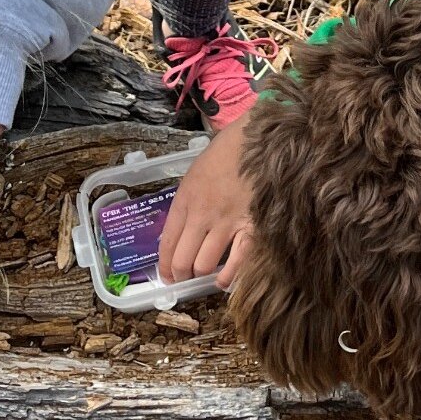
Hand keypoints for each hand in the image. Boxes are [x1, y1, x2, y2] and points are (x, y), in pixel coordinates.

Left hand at [159, 107, 254, 289]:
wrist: (257, 139)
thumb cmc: (225, 154)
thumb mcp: (195, 176)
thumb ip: (187, 204)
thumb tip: (181, 234)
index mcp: (185, 200)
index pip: (166, 243)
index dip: (164, 266)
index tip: (166, 276)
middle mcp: (202, 215)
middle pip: (182, 259)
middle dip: (181, 274)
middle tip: (185, 277)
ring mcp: (227, 222)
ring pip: (205, 265)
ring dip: (202, 275)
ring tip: (205, 276)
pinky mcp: (252, 226)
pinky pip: (237, 261)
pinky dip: (229, 277)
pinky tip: (225, 281)